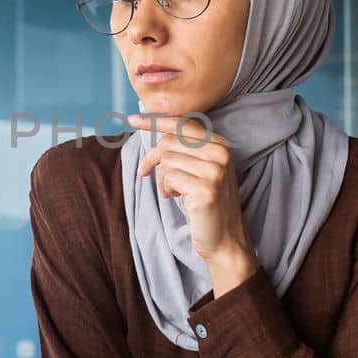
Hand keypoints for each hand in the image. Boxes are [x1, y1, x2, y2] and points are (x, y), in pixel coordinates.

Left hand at [127, 113, 256, 292]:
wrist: (224, 239)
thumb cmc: (206, 203)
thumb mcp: (200, 170)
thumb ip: (186, 149)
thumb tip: (153, 129)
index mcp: (221, 144)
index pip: (183, 124)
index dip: (156, 121)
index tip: (133, 119)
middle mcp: (221, 153)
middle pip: (170, 141)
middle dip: (152, 158)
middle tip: (145, 172)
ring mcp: (215, 170)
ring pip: (167, 159)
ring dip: (162, 178)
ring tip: (172, 191)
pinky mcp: (206, 188)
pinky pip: (169, 177)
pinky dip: (166, 188)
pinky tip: (175, 197)